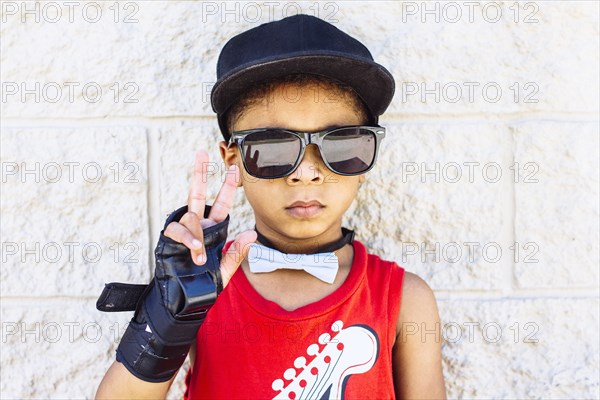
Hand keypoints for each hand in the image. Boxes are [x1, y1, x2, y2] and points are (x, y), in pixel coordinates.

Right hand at [164, 150, 256, 287]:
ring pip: (189, 217)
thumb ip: (236, 253)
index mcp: (213, 229)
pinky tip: (194, 250)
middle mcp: (198, 226)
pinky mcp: (169, 239)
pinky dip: (186, 237)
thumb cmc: (204, 284)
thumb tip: (252, 235)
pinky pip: (177, 230)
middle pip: (197, 193)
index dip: (228, 187)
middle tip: (202, 152)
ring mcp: (184, 231)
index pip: (221, 203)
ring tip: (200, 255)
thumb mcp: (226, 270)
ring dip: (196, 234)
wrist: (184, 299)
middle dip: (200, 173)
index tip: (236, 168)